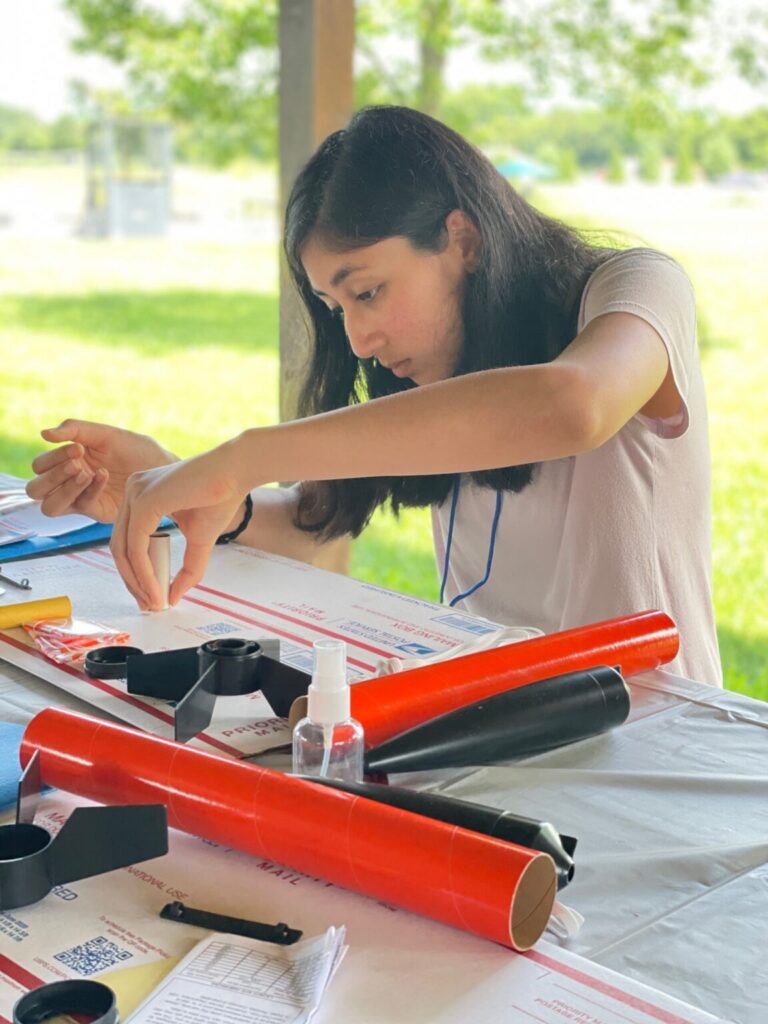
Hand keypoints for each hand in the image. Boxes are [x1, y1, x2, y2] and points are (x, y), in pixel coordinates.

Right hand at [27, 420, 176, 522]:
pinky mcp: (97, 511)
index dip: (53, 458)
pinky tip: (103, 476)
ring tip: (86, 472)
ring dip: (64, 488)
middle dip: (53, 475)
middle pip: (35, 489)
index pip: (39, 466)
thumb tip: (43, 433)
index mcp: (67, 462)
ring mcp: (81, 499)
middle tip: (78, 462)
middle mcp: (69, 482)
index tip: (78, 448)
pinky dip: (89, 489)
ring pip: (50, 506)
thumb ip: (75, 430)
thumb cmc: (135, 449)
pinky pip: (81, 506)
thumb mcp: (105, 434)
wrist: (162, 466)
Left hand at [110, 441, 247, 609]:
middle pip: (118, 546)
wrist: (236, 473)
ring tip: (155, 600)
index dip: (135, 573)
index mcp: (142, 497)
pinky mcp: (144, 500)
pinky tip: (157, 587)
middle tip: (149, 604)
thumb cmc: (221, 497)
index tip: (151, 596)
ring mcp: (135, 494)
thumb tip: (174, 598)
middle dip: (132, 581)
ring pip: (122, 548)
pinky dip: (144, 571)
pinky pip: (136, 544)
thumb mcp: (199, 540)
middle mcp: (133, 492)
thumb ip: (187, 568)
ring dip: (137, 580)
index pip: (127, 541)